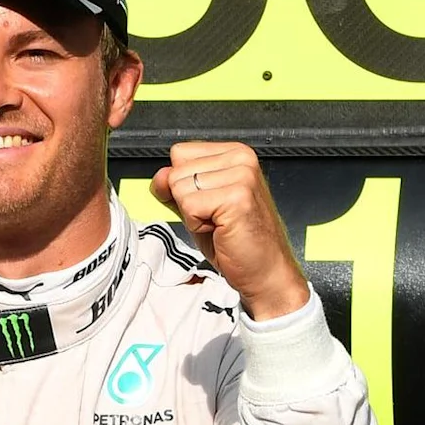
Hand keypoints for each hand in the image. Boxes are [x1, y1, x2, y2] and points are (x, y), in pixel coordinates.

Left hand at [156, 142, 307, 319]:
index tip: (207, 203)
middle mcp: (241, 158)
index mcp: (234, 153)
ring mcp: (242, 175)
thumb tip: (160, 175)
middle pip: (176, 171)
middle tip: (216, 218)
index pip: (180, 153)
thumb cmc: (236, 241)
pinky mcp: (237, 197)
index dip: (182, 183)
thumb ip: (176, 187)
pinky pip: (189, 206)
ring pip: (179, 188)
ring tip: (219, 223)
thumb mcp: (198, 207)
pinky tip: (220, 229)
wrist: (264, 271)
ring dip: (192, 214)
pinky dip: (196, 225)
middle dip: (187, 201)